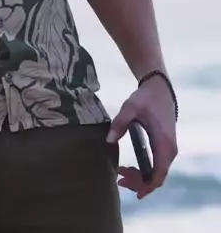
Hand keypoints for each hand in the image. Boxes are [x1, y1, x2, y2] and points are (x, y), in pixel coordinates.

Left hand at [107, 76, 177, 199]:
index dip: (146, 186)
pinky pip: (158, 166)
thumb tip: (108, 141)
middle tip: (119, 177)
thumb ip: (120, 123)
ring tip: (122, 172)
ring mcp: (169, 149)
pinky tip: (131, 167)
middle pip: (157, 177)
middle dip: (138, 182)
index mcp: (163, 143)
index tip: (130, 189)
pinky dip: (145, 171)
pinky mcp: (166, 146)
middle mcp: (170, 150)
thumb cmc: (145, 98)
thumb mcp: (131, 107)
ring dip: (141, 177)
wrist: (159, 88)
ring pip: (157, 173)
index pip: (158, 174)